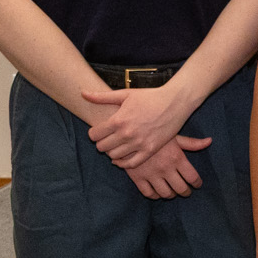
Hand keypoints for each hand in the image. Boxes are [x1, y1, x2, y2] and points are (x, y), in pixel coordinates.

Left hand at [83, 83, 197, 168]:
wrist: (175, 102)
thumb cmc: (149, 96)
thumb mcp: (125, 94)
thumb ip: (102, 97)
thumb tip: (82, 93)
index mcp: (118, 120)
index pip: (94, 135)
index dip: (94, 133)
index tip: (99, 131)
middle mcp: (126, 134)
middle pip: (102, 147)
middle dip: (102, 143)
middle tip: (107, 139)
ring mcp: (138, 143)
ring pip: (114, 157)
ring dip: (112, 152)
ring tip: (117, 146)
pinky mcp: (150, 150)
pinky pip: (131, 164)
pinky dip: (123, 164)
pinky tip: (122, 158)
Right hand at [123, 137, 207, 198]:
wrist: (127, 133)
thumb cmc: (153, 132)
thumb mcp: (174, 135)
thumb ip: (192, 143)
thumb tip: (210, 141)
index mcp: (177, 158)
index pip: (192, 177)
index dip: (197, 183)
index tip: (197, 184)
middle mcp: (165, 168)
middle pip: (181, 189)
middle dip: (186, 192)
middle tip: (187, 191)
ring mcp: (151, 175)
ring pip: (165, 194)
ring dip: (171, 195)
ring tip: (173, 192)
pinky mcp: (138, 178)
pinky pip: (149, 194)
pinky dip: (155, 195)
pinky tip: (158, 192)